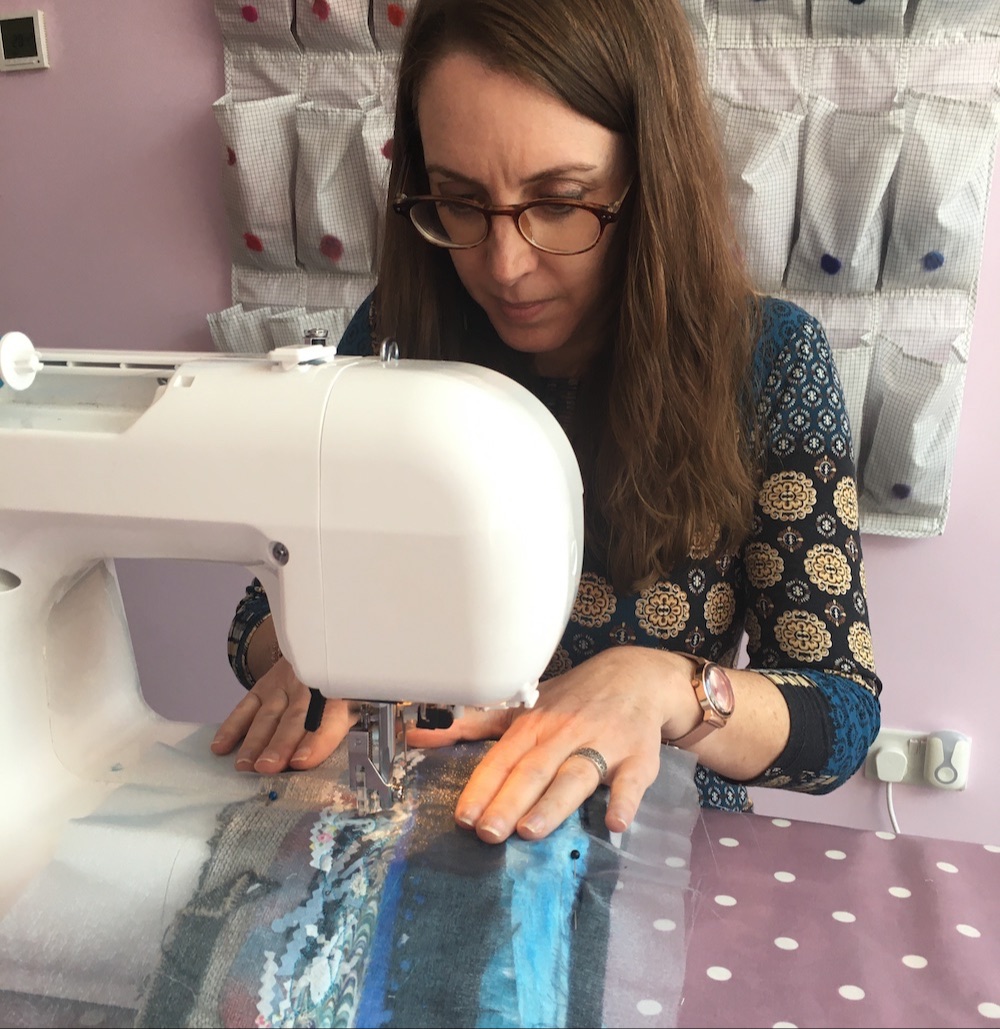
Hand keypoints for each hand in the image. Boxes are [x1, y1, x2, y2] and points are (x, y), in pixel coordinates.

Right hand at [210, 657, 356, 772]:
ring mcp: (285, 684)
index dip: (316, 740)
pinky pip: (246, 705)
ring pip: (269, 714)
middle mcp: (311, 686)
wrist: (324, 656)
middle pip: (295, 718)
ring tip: (244, 765)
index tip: (301, 762)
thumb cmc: (344, 695)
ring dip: (255, 741)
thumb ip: (354, 731)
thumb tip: (354, 756)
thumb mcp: (361, 708)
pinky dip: (233, 725)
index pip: (330, 718)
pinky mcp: (265, 685)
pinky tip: (221, 746)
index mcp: (341, 695)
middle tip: (267, 767)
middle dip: (280, 744)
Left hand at [412, 646, 684, 844]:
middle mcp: (564, 733)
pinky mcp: (638, 757)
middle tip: (488, 833)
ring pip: (575, 775)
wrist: (636, 677)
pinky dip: (624, 800)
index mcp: (533, 725)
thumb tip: (418, 735)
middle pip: (534, 770)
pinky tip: (614, 822)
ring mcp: (603, 744)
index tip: (463, 817)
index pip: (502, 758)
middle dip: (509, 801)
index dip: (482, 787)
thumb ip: (473, 726)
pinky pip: (632, 781)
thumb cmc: (572, 699)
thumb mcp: (522, 707)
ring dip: (553, 803)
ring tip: (530, 831)